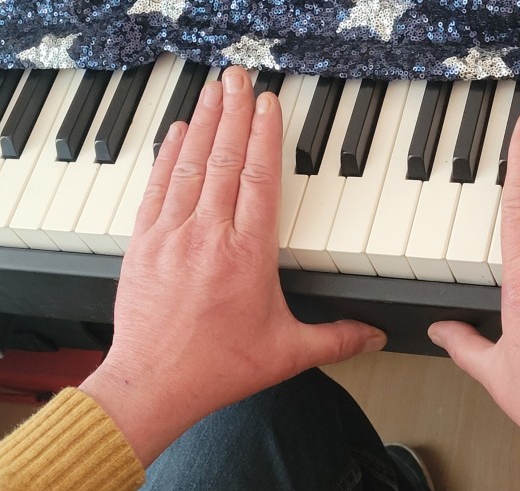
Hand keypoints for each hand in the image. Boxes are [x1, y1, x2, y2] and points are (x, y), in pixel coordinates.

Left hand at [81, 68, 385, 465]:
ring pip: (191, 165)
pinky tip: (178, 131)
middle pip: (224, 159)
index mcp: (248, 255)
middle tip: (240, 78)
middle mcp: (209, 235)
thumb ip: (336, 339)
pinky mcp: (145, 243)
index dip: (264, 136)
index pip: (259, 179)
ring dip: (205, 123)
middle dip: (234, 113)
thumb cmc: (216, 368)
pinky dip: (169, 155)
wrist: (153, 384)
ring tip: (214, 90)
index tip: (268, 106)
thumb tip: (374, 336)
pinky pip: (158, 187)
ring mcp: (172, 235)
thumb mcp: (286, 354)